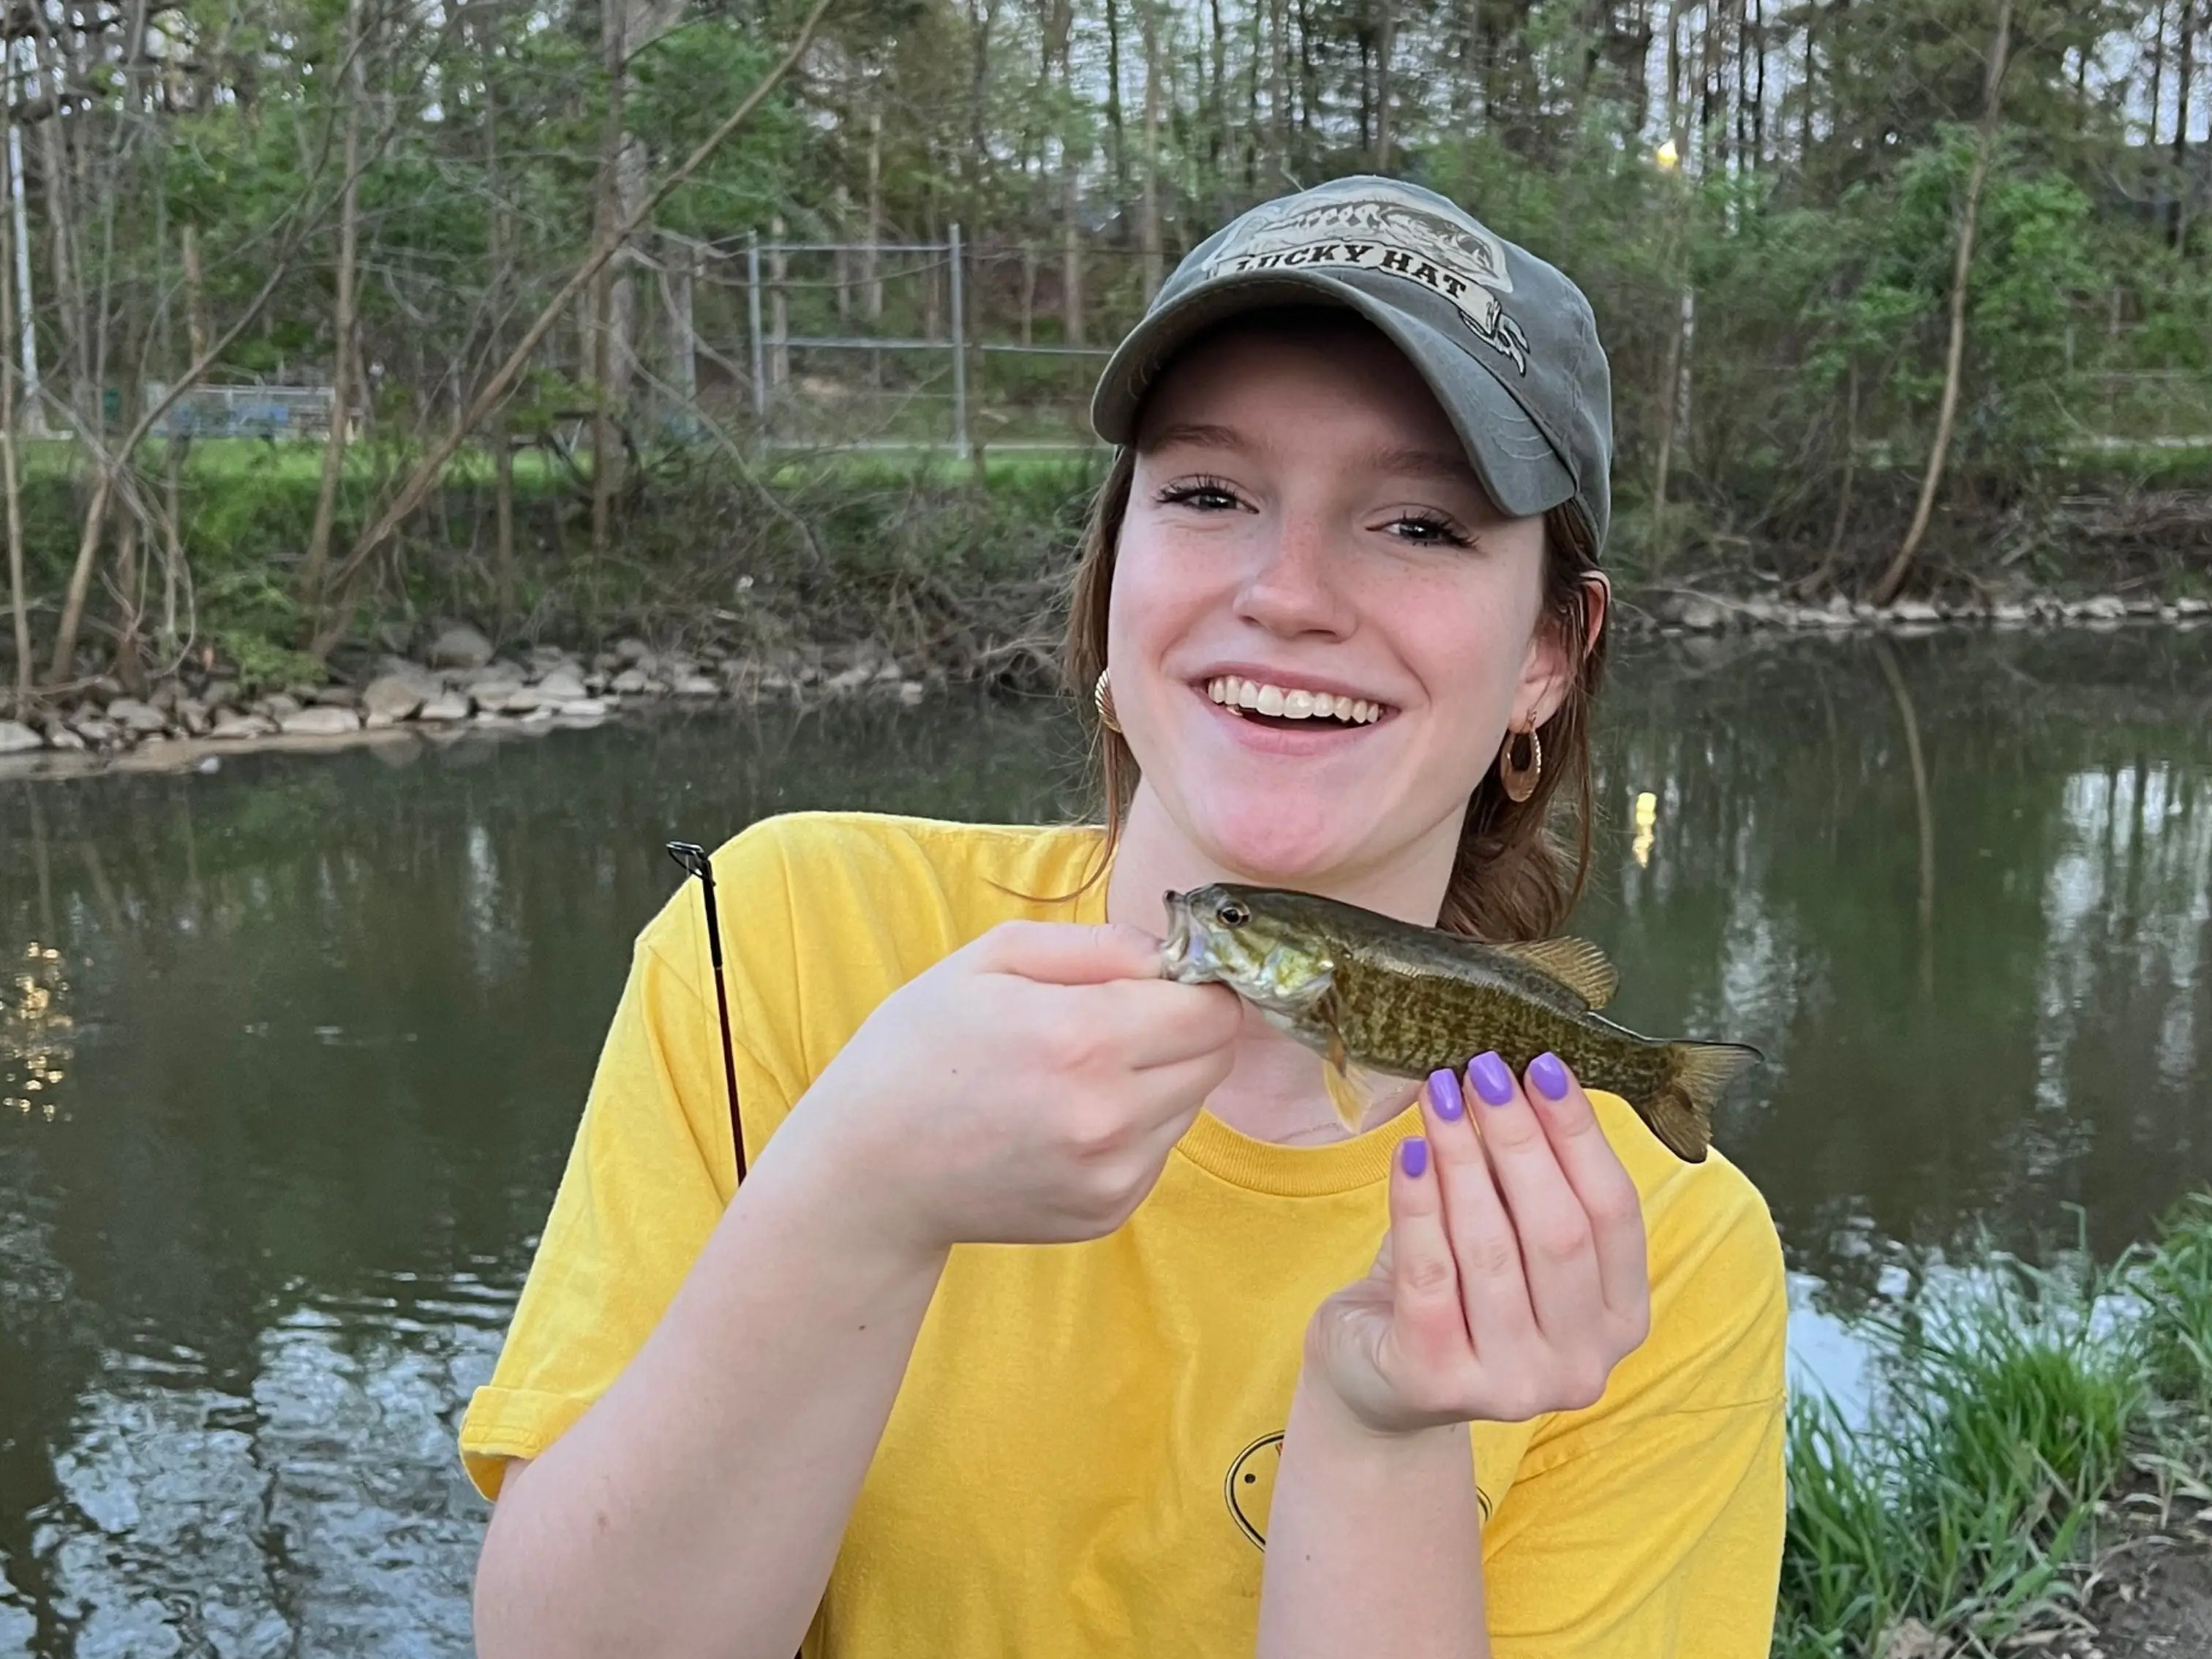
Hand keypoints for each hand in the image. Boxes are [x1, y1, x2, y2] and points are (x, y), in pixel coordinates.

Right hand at [790, 921, 1242, 1255]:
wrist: (869, 1172)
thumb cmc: (919, 1050)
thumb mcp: (991, 959)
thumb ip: (1098, 945)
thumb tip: (1173, 956)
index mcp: (1084, 1039)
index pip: (1213, 1011)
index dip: (1194, 986)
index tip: (1156, 982)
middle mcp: (1110, 1116)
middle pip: (1216, 1059)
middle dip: (1182, 1030)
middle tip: (1114, 1022)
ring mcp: (1111, 1174)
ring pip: (1190, 1105)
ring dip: (1157, 1080)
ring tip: (1075, 1074)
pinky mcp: (1107, 1212)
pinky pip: (1158, 1151)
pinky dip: (1131, 1128)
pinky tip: (1063, 1119)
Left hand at [1302, 1053, 1649, 1435]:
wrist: (1377, 1384)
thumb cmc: (1456, 1294)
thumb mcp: (1508, 1237)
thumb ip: (1526, 1182)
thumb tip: (1519, 1078)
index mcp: (1621, 1321)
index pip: (1615, 1213)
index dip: (1580, 1135)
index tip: (1544, 1065)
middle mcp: (1581, 1364)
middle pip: (1558, 1230)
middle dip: (1519, 1139)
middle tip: (1484, 1069)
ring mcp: (1512, 1384)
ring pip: (1490, 1249)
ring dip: (1464, 1158)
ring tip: (1440, 1095)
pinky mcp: (1437, 1381)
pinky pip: (1428, 1275)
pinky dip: (1417, 1206)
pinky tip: (1408, 1152)